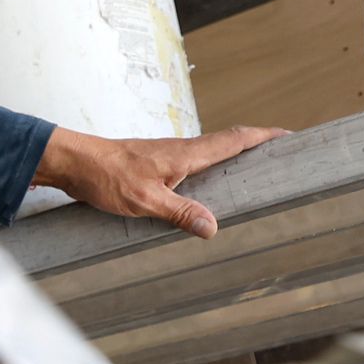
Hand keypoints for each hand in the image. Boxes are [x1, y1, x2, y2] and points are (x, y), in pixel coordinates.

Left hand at [35, 124, 283, 237]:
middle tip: (283, 155)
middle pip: (229, 144)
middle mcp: (181, 150)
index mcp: (186, 154)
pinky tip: (209, 190)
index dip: (265, 136)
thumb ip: (180, 213)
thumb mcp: (145, 200)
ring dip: (235, 158)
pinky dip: (211, 171)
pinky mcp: (155, 165)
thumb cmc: (105, 176)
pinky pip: (193, 165)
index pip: (235, 139)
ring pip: (211, 154)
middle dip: (258, 146)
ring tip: (256, 173)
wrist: (72, 162)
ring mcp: (168, 157)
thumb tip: (213, 228)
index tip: (290, 135)